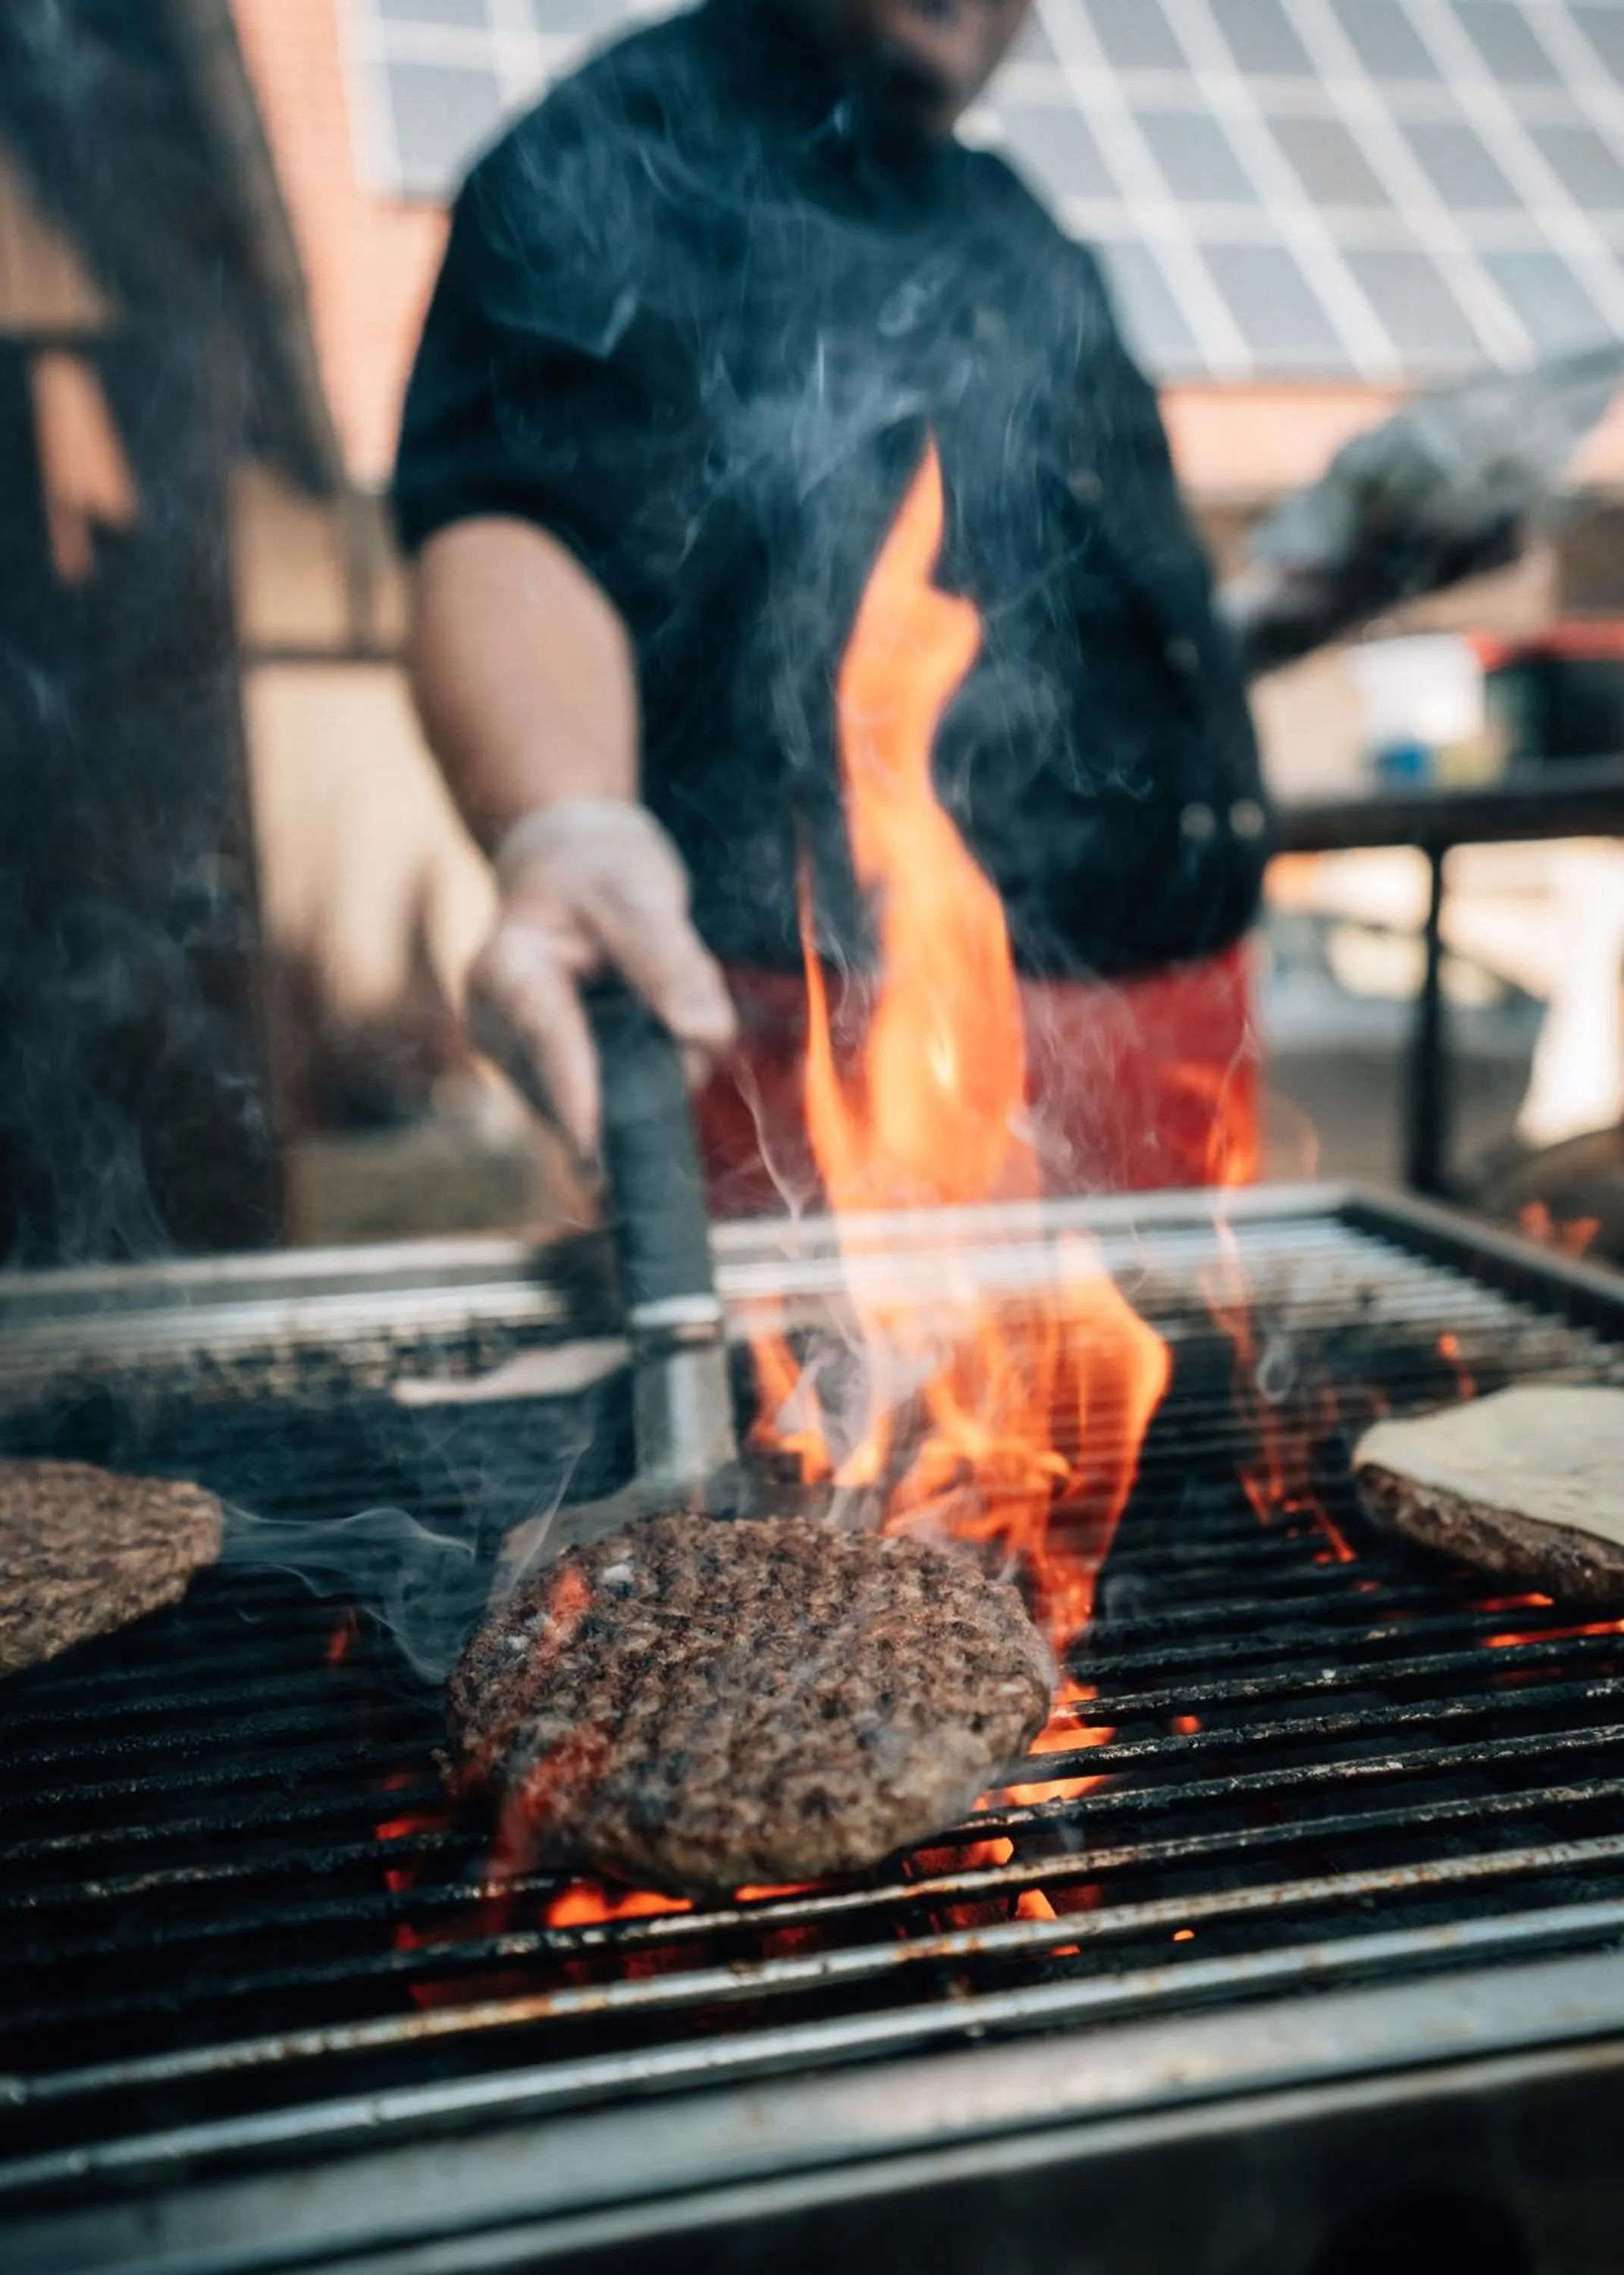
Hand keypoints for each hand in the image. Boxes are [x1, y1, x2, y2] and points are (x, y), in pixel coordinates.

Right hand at [468, 799, 735, 1174]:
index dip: (574, 1096)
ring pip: (603, 1101)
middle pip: (579, 1085)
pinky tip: (652, 1025)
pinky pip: (612, 1097)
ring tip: (670, 1001)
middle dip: (648, 1074)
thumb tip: (706, 1036)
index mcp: (506, 970)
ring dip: (655, 1069)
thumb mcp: (637, 892)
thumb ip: (671, 961)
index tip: (595, 1152)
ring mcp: (521, 1060)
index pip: (547, 1039)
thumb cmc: (595, 869)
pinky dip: (648, 1070)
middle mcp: (499, 1026)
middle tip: (701, 1021)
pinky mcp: (549, 1078)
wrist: (563, 863)